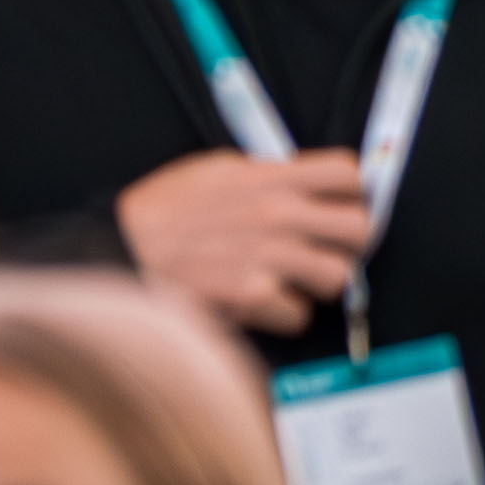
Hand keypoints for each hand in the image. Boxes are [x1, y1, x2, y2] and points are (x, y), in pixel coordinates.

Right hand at [115, 145, 383, 339]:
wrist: (124, 251)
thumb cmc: (162, 211)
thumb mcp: (216, 170)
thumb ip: (264, 174)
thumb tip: (297, 180)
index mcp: (272, 179)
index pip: (348, 173)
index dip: (354, 189)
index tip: (345, 200)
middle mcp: (280, 216)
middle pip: (360, 228)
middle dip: (351, 240)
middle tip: (331, 246)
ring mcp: (270, 259)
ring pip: (339, 277)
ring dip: (322, 281)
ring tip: (298, 279)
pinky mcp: (255, 299)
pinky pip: (299, 315)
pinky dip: (285, 314)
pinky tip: (266, 303)